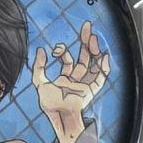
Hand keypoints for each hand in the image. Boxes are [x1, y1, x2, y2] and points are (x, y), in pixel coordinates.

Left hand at [31, 20, 109, 142]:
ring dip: (94, 51)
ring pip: (93, 65)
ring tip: (93, 37)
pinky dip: (104, 68)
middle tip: (87, 27)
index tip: (57, 47)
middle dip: (85, 43)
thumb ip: (38, 66)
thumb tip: (41, 50)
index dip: (63, 51)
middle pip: (84, 58)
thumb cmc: (49, 104)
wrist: (59, 115)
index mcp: (65, 78)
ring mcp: (85, 84)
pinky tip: (104, 56)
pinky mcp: (92, 90)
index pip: (67, 60)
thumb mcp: (38, 82)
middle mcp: (76, 80)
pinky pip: (101, 78)